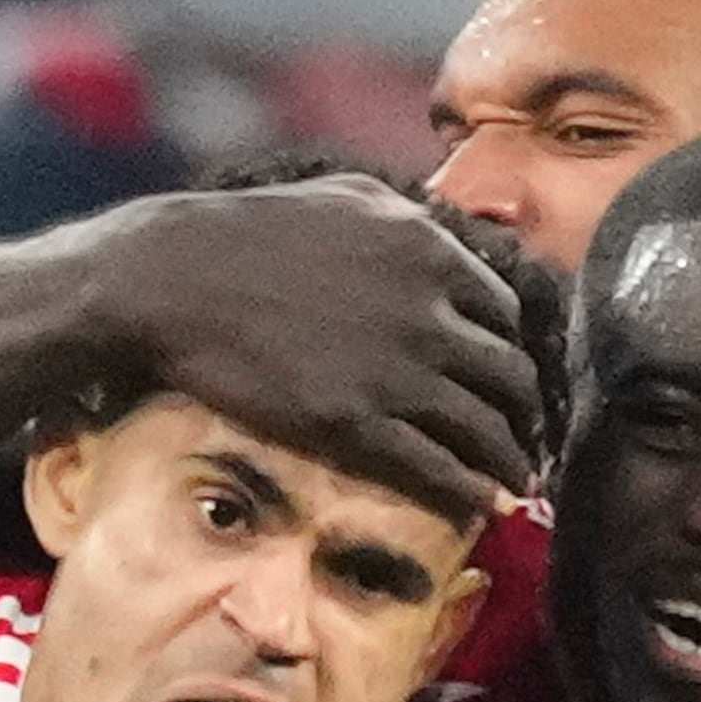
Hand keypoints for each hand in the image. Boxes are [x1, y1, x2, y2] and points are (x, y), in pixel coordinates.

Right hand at [69, 178, 539, 521]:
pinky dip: (467, 490)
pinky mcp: (353, 424)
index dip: (514, 352)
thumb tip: (444, 226)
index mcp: (432, 253)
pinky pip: (435, 468)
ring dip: (509, 461)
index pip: (506, 315)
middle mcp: (428, 314)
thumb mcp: (347, 196)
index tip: (510, 380)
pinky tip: (477, 505)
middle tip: (525, 438)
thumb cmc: (250, 230)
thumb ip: (408, 215)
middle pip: (509, 377)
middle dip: (525, 413)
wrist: (175, 280)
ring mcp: (394, 373)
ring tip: (514, 483)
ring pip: (483, 429)